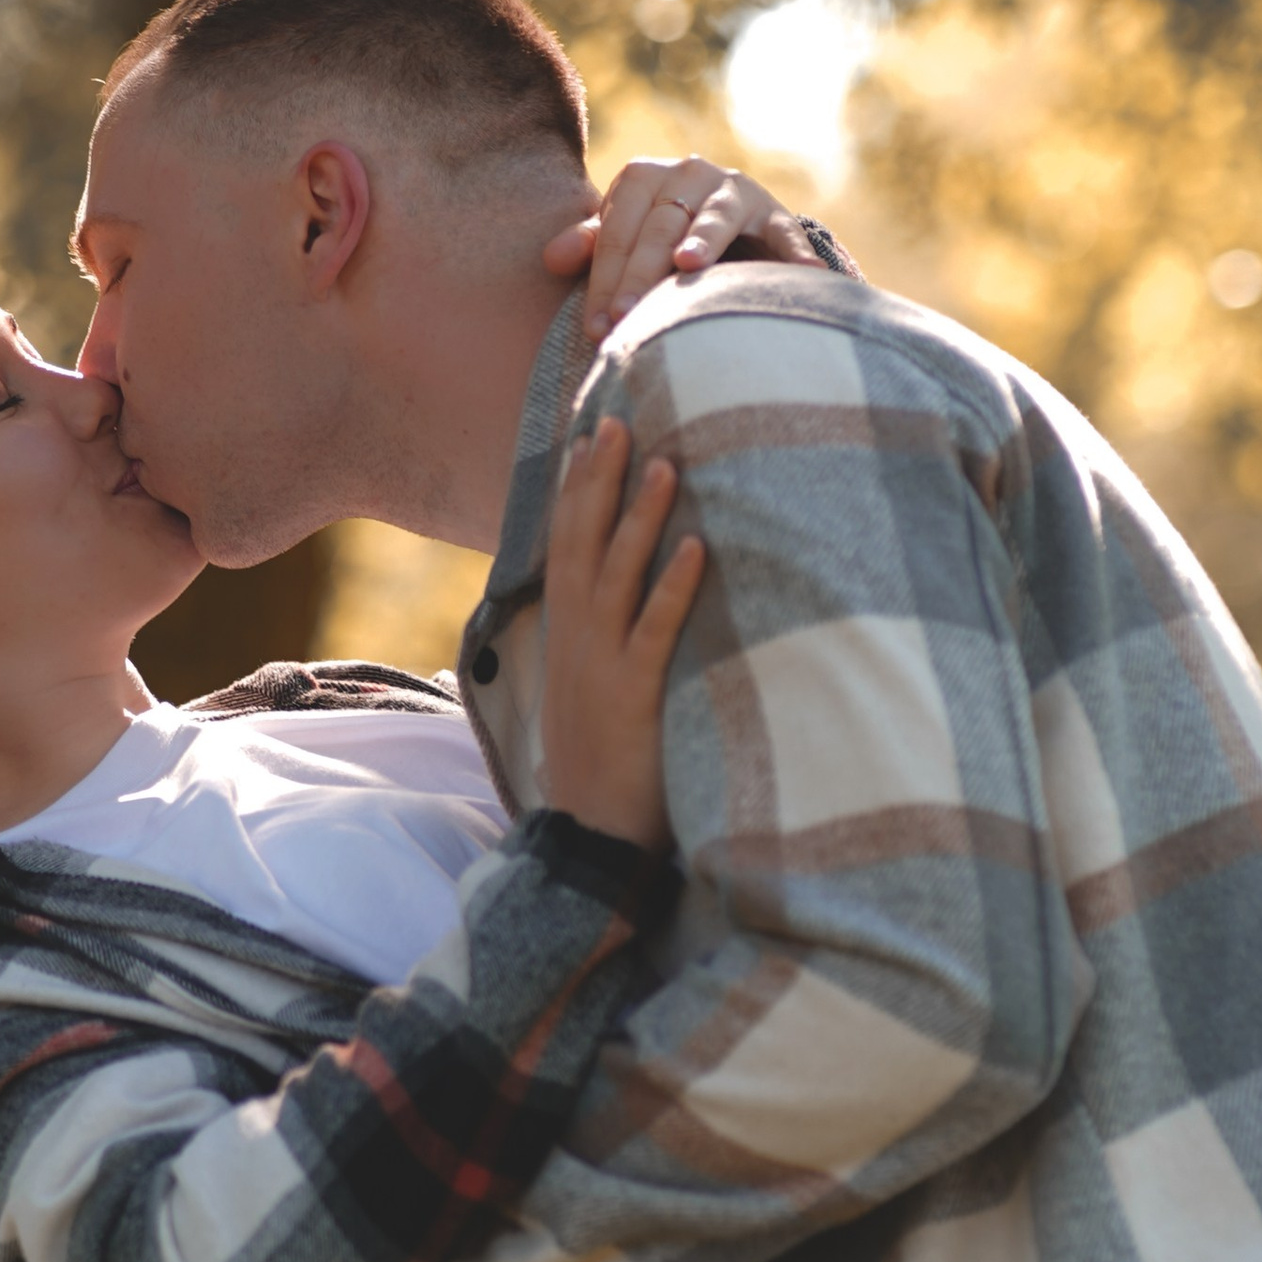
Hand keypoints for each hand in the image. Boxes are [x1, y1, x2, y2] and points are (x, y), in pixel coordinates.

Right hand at [537, 416, 704, 853]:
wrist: (586, 841)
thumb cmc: (597, 767)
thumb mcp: (586, 693)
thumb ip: (597, 645)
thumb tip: (612, 606)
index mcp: (564, 635)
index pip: (564, 544)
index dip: (577, 488)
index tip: (591, 435)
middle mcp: (575, 640)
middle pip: (583, 542)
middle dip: (600, 480)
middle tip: (621, 420)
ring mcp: (601, 666)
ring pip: (617, 574)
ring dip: (641, 516)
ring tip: (666, 463)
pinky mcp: (633, 697)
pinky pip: (656, 631)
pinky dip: (675, 586)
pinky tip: (698, 546)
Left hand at [544, 154, 825, 342]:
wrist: (730, 224)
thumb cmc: (660, 238)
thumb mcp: (625, 238)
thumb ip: (592, 247)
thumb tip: (550, 259)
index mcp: (644, 176)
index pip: (618, 228)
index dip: (604, 277)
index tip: (596, 326)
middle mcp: (690, 173)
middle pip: (659, 226)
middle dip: (639, 275)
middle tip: (625, 320)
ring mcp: (734, 191)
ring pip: (713, 217)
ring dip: (703, 241)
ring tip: (689, 267)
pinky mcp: (775, 213)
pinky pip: (785, 234)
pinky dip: (794, 253)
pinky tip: (803, 275)